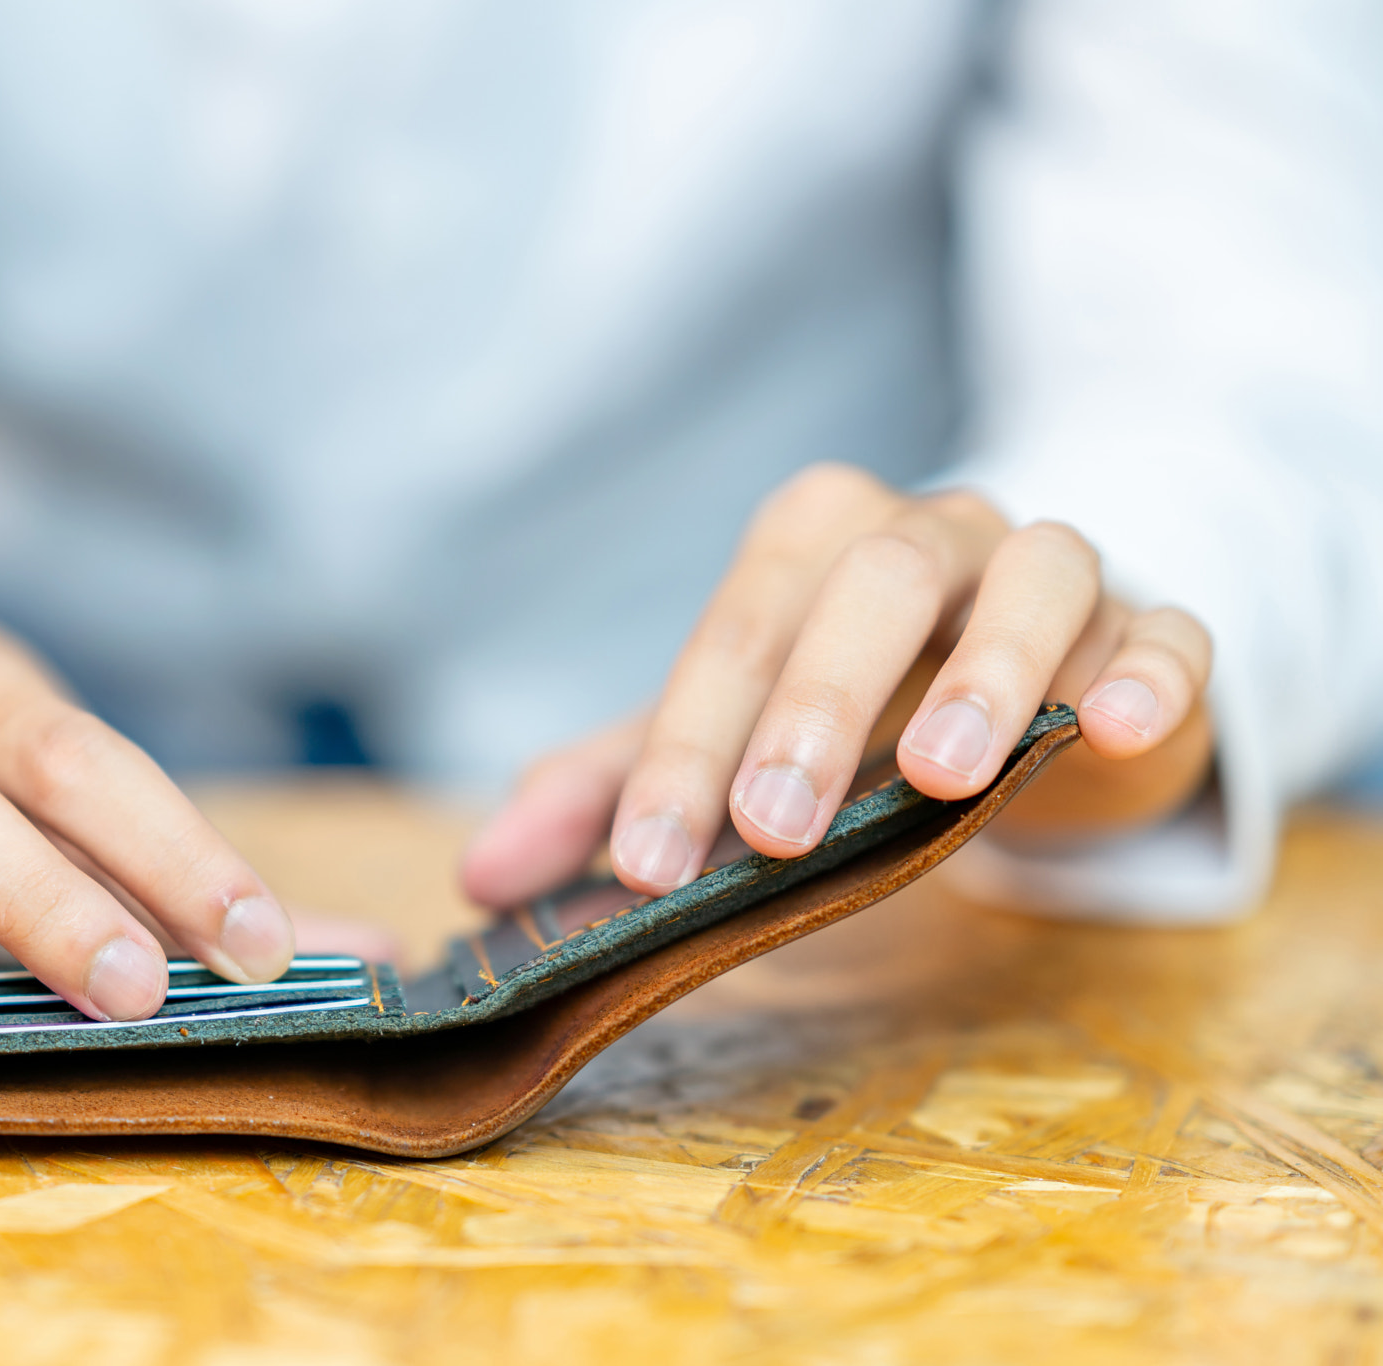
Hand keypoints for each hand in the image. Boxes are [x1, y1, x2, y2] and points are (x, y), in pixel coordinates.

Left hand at [460, 464, 1215, 907]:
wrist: (1024, 686)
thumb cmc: (856, 707)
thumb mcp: (728, 741)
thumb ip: (612, 792)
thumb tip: (478, 877)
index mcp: (812, 544)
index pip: (737, 632)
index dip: (685, 745)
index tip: (649, 865)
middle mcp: (931, 533)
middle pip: (873, 581)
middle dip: (815, 702)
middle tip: (772, 828)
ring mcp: (1052, 571)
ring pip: (1034, 576)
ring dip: (985, 671)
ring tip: (943, 778)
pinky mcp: (1152, 631)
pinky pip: (1166, 632)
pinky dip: (1146, 671)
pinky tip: (1112, 729)